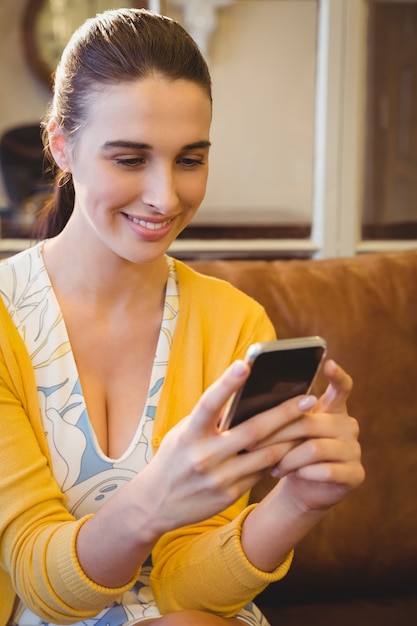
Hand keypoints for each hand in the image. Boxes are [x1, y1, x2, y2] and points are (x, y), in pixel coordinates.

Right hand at [138, 360, 310, 532]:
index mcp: (189, 434)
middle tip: (308, 398)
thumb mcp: (184, 434)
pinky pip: (261, 472)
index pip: (209, 403)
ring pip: (266, 454)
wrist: (155, 504)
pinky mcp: (229, 495)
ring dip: (290, 437)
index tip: (246, 363)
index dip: (227, 383)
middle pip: (253, 430)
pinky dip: (277, 457)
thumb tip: (246, 398)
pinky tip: (292, 446)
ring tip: (308, 421)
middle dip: (284, 413)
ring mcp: (219, 478)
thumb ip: (210, 419)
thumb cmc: (174, 458)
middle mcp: (204, 456)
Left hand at [269, 359, 364, 512]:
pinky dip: (302, 473)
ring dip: (288, 458)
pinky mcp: (356, 474)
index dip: (336, 375)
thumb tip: (254, 402)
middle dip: (277, 434)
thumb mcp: (287, 430)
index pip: (342, 387)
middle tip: (252, 444)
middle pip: (310, 422)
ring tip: (271, 465)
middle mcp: (348, 425)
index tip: (328, 363)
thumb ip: (282, 414)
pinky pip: (326, 470)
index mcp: (333, 408)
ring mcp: (355, 449)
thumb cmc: (291, 450)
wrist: (304, 485)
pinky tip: (289, 475)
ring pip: (314, 448)